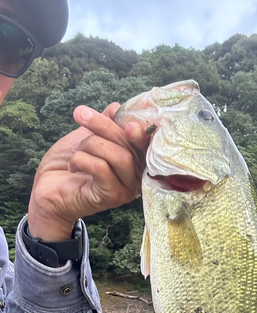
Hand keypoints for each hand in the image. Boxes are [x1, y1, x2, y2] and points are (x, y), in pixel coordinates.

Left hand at [28, 103, 148, 240]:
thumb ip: (107, 124)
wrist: (48, 189)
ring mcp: (126, 189)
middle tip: (80, 115)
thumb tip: (117, 108)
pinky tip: (72, 166)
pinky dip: (82, 160)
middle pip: (130, 144)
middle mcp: (136, 177)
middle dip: (103, 125)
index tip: (119, 114)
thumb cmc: (68, 163)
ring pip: (120, 156)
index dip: (137, 126)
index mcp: (136, 160)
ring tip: (73, 150)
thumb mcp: (89, 136)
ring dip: (91, 144)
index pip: (145, 140)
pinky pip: (102, 168)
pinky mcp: (112, 197)